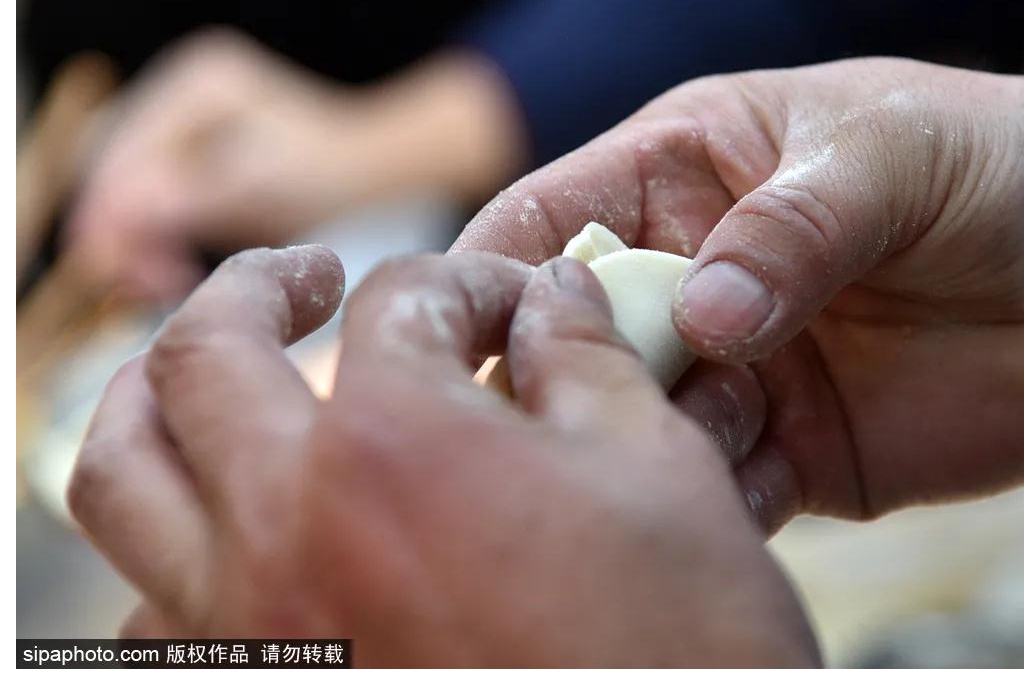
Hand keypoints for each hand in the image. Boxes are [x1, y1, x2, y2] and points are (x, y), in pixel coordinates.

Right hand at [66, 29, 524, 302]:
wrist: (372, 176)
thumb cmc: (334, 173)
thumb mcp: (265, 185)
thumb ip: (195, 196)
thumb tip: (122, 216)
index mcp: (198, 84)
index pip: (127, 149)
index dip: (112, 210)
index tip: (111, 266)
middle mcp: (181, 97)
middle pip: (119, 170)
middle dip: (120, 231)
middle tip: (137, 287)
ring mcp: (185, 129)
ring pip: (132, 194)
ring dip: (134, 243)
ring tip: (155, 288)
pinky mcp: (193, 164)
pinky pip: (155, 209)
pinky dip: (155, 244)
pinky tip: (168, 279)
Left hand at [69, 246, 815, 664]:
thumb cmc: (680, 644)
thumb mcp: (659, 471)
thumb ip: (587, 359)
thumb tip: (556, 298)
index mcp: (394, 446)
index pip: (398, 301)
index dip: (465, 283)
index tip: (508, 307)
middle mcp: (286, 529)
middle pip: (198, 357)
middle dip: (253, 288)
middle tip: (306, 278)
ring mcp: (250, 627)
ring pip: (120, 480)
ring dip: (161, 408)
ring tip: (223, 383)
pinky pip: (153, 610)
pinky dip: (177, 548)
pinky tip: (243, 535)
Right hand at [452, 58, 1023, 529]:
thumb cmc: (1001, 168)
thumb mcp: (890, 155)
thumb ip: (788, 225)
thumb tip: (701, 314)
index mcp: (681, 174)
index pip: (547, 218)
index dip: (493, 270)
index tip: (459, 328)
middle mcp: (687, 274)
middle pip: (569, 334)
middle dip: (556, 375)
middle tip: (566, 413)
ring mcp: (728, 366)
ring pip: (632, 420)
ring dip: (637, 445)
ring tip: (680, 447)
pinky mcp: (779, 445)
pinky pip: (713, 485)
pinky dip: (705, 501)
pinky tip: (731, 492)